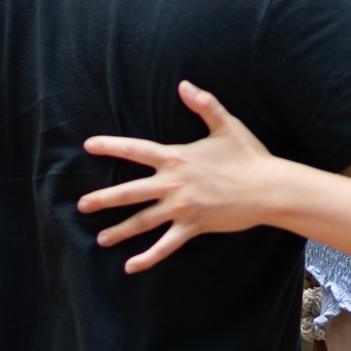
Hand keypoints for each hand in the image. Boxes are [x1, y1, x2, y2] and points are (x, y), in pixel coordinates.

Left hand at [79, 81, 281, 272]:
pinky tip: (131, 266)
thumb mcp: (226, 125)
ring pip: (143, 221)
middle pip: (130, 192)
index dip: (111, 146)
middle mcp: (174, 183)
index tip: (89, 146)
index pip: (136, 150)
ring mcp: (182, 207)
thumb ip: (204, 104)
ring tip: (100, 238)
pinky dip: (148, 258)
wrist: (269, 188)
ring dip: (120, 231)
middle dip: (104, 199)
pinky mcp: (193, 226)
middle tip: (81, 205)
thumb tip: (184, 85)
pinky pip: (166, 245)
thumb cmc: (248, 156)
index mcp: (177, 158)